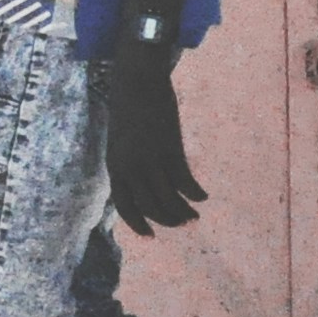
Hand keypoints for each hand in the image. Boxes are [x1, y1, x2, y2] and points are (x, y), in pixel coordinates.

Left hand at [93, 54, 207, 233]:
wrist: (137, 81)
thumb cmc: (128, 108)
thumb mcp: (120, 140)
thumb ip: (128, 162)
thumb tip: (141, 184)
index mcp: (114, 165)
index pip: (124, 205)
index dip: (137, 224)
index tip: (150, 235)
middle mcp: (130, 167)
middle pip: (150, 207)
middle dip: (167, 220)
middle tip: (182, 222)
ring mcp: (150, 160)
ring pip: (169, 200)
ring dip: (183, 212)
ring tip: (193, 215)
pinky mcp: (171, 151)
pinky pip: (185, 182)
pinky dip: (195, 194)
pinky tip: (202, 196)